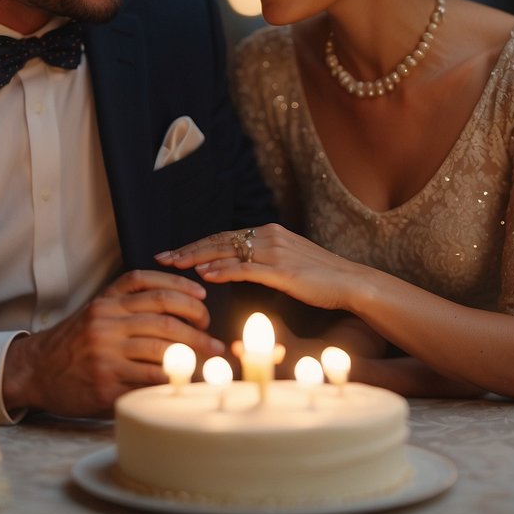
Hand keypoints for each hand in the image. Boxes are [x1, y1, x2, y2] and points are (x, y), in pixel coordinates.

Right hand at [2, 269, 223, 416]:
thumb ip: (129, 304)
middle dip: (199, 328)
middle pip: (165, 318)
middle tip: (216, 339)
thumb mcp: (97, 311)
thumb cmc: (74, 341)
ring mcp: (106, 353)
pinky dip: (175, 380)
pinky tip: (190, 380)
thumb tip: (180, 303)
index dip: (183, 290)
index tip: (204, 300)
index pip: (151, 287)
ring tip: (213, 361)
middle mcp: (106, 323)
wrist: (36, 370)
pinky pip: (150, 379)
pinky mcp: (106, 383)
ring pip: (163, 350)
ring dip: (195, 356)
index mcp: (107, 302)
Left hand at [155, 223, 368, 311]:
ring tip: (174, 265)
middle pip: (219, 240)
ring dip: (197, 258)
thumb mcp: (290, 262)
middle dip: (188, 249)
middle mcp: (269, 235)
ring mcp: (275, 251)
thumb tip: (239, 267)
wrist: (351, 282)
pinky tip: (204, 276)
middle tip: (162, 257)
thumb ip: (265, 261)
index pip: (224, 236)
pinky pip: (245, 268)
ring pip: (227, 251)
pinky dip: (222, 271)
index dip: (197, 244)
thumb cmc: (321, 277)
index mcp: (269, 232)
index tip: (174, 252)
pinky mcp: (282, 270)